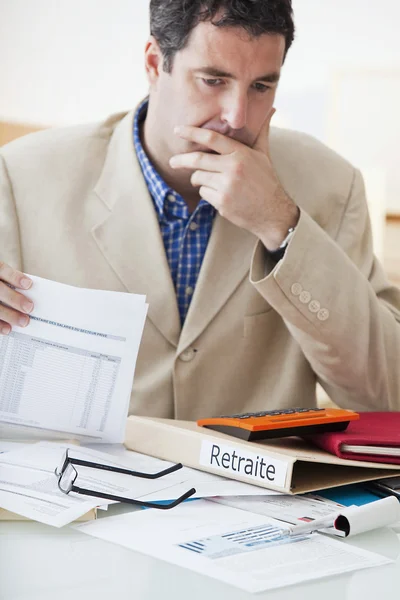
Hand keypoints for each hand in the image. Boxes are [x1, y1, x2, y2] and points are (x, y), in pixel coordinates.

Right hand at [0, 262, 32, 334]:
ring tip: (23, 322)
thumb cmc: (0, 284)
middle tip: (29, 308)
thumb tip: (31, 297)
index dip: (15, 277)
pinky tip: (7, 329)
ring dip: (8, 315)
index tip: (29, 284)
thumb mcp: (2, 279)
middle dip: (14, 299)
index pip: (2, 270)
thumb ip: (12, 284)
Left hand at [170, 108, 298, 250]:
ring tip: (210, 182)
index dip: (192, 133)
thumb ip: (261, 133)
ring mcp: (226, 186)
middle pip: (198, 160)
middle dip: (181, 160)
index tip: (178, 130)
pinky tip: (220, 196)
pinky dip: (207, 194)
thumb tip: (271, 110)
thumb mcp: (264, 155)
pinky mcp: (222, 202)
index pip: (211, 138)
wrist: (273, 212)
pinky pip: (203, 193)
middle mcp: (233, 168)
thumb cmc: (266, 182)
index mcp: (241, 154)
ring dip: (199, 180)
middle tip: (172, 162)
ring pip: (198, 178)